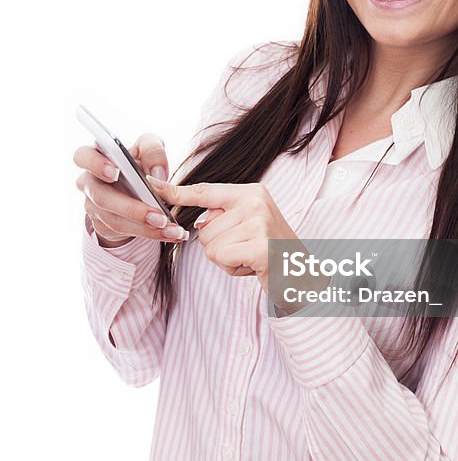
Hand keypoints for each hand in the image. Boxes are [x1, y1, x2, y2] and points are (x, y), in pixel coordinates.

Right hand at [73, 133, 188, 246]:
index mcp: (95, 157)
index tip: (114, 172)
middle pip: (101, 197)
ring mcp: (93, 206)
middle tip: (159, 216)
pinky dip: (149, 233)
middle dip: (132, 209)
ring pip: (114, 221)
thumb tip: (157, 174)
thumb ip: (152, 151)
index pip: (82, 156)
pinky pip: (123, 232)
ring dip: (145, 227)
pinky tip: (169, 233)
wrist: (137, 188)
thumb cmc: (138, 162)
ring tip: (171, 228)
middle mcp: (90, 182)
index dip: (96, 164)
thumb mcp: (148, 148)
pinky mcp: (103, 225)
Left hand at [145, 176, 318, 309]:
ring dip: (226, 259)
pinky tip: (252, 266)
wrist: (302, 275)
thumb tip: (197, 221)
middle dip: (218, 246)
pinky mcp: (259, 245)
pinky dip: (231, 268)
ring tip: (250, 257)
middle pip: (203, 227)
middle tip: (245, 249)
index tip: (151, 184)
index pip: (205, 190)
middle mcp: (255, 201)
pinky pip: (220, 257)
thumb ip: (223, 217)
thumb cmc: (270, 251)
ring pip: (210, 245)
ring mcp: (259, 222)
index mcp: (251, 192)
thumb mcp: (248, 225)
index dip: (176, 190)